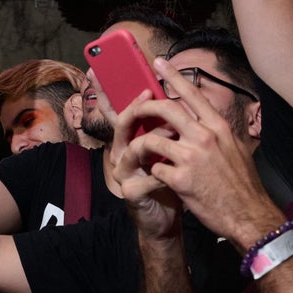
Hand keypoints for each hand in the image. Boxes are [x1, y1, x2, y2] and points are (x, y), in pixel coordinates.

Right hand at [113, 89, 182, 240]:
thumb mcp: (169, 149)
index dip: (112, 93)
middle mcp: (121, 154)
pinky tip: (179, 169)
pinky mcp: (131, 192)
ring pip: (134, 148)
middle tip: (150, 95)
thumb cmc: (170, 180)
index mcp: (129, 141)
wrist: (166, 218)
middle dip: (136, 108)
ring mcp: (124, 174)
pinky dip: (165, 170)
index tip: (115, 75)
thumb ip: (168, 126)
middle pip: (122, 124)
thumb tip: (180, 95)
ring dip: (157, 139)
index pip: (117, 113)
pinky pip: (149, 175)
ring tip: (176, 133)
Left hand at [123, 58, 282, 245]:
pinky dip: (153, 173)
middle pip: (166, 110)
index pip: (192, 94)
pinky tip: (157, 179)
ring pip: (153, 140)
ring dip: (142, 146)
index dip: (173, 76)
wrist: (248, 215)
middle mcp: (204, 136)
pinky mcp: (181, 179)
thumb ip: (218, 133)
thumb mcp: (236, 149)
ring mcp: (191, 157)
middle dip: (145, 107)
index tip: (159, 64)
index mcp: (218, 127)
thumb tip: (207, 120)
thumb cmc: (243, 184)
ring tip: (138, 151)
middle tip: (135, 108)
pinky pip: (155, 169)